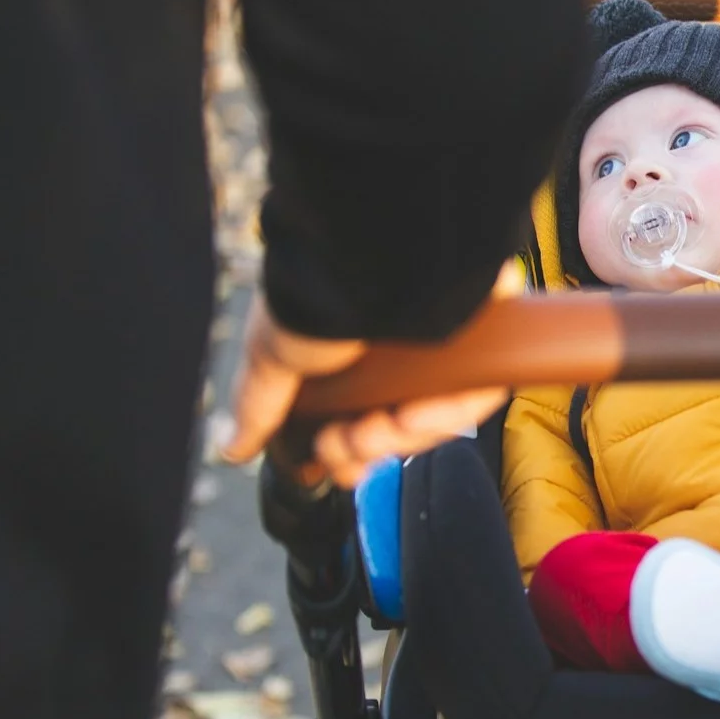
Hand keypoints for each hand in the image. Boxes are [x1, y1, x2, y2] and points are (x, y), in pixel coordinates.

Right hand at [219, 265, 519, 487]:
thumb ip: (258, 405)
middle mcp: (404, 348)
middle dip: (366, 448)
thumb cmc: (314, 293)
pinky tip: (415, 414)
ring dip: (399, 438)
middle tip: (344, 445)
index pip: (366, 419)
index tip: (332, 462)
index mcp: (356, 351)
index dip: (350, 451)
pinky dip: (446, 414)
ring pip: (439, 418)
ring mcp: (448, 343)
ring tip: (374, 429)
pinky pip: (479, 395)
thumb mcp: (272, 355)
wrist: (365, 256)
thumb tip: (231, 449)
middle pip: (401, 428)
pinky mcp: (488, 336)